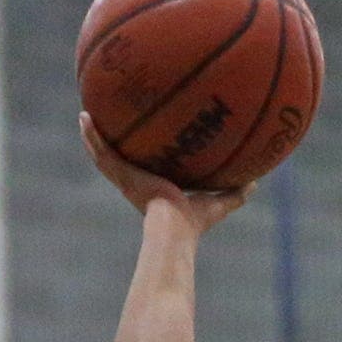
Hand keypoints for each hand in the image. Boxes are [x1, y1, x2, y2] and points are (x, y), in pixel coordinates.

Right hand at [79, 113, 249, 230]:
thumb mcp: (218, 202)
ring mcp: (125, 178)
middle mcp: (137, 181)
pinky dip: (91, 136)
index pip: (146, 166)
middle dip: (114, 138)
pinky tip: (83, 117)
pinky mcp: (120, 175)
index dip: (143, 152)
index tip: (142, 137)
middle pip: (122, 156)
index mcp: (155, 187)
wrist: (175, 230)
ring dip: (93, 134)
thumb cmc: (194, 223)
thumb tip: (258, 182)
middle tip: (107, 117)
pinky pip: (101, 152)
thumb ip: (236, 192)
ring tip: (85, 112)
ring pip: (104, 152)